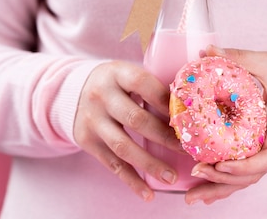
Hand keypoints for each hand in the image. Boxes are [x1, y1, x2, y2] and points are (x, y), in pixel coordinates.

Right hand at [73, 60, 183, 200]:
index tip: (187, 116)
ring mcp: (92, 120)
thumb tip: (193, 102)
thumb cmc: (116, 83)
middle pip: (136, 119)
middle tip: (189, 150)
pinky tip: (147, 193)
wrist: (73, 91)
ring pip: (123, 146)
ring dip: (150, 164)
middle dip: (165, 137)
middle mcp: (101, 96)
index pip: (143, 84)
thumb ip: (153, 84)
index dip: (166, 100)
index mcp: (117, 74)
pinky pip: (112, 164)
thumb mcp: (129, 73)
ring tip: (172, 177)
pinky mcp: (87, 141)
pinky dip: (131, 180)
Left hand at [185, 45, 266, 204]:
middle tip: (196, 174)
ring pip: (250, 178)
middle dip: (225, 181)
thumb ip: (238, 56)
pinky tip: (208, 190)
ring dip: (223, 188)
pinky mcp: (266, 148)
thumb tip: (206, 50)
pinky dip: (228, 183)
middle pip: (255, 174)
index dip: (244, 166)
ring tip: (194, 196)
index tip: (220, 165)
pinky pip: (248, 171)